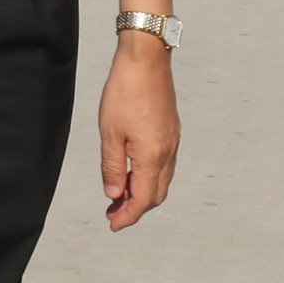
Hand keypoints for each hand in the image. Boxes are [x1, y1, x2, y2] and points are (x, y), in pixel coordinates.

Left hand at [100, 39, 179, 228]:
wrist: (146, 59)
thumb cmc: (125, 92)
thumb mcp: (110, 132)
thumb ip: (113, 167)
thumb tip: (115, 195)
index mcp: (153, 155)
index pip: (144, 198)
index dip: (129, 215)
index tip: (113, 224)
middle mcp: (168, 151)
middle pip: (157, 193)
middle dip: (136, 208)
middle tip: (114, 214)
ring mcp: (173, 140)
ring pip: (162, 179)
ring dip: (144, 192)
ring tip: (120, 196)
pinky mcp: (171, 129)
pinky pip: (165, 164)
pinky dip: (150, 176)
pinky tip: (134, 171)